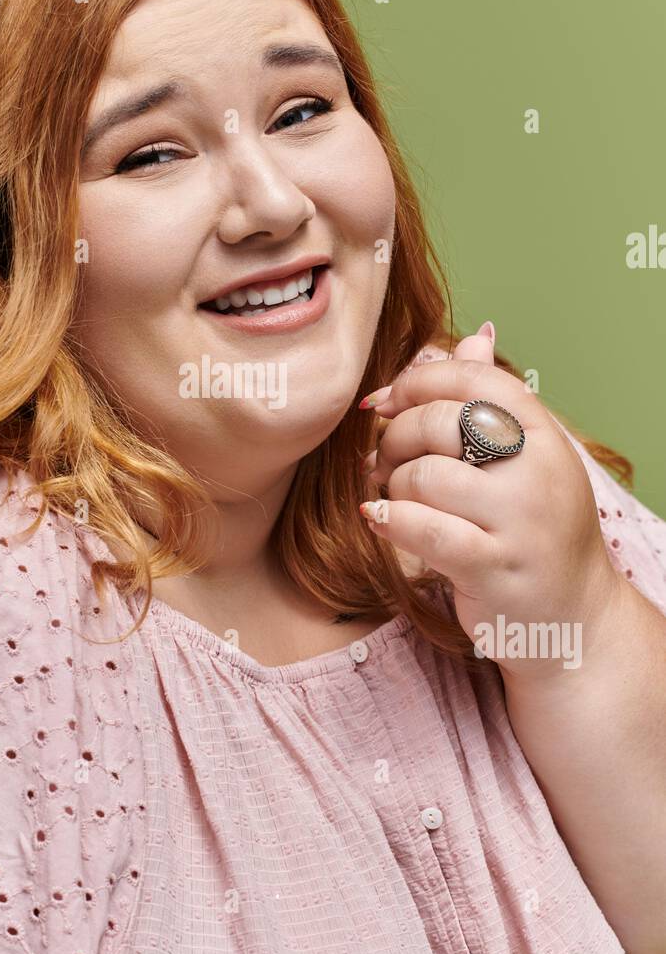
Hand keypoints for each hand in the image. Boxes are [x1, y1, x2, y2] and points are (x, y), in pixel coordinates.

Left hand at [358, 324, 621, 678]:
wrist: (573, 616)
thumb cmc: (537, 529)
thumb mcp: (528, 459)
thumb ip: (494, 400)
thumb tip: (472, 337)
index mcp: (544, 434)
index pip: (472, 380)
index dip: (416, 382)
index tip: (383, 404)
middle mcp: (537, 471)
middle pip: (440, 423)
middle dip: (394, 439)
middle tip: (382, 461)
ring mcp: (519, 521)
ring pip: (425, 476)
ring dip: (392, 486)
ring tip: (393, 498)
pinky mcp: (494, 567)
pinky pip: (424, 529)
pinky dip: (391, 520)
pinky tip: (379, 520)